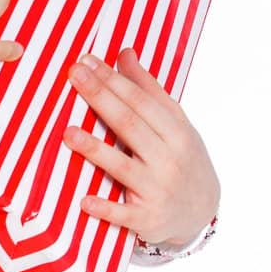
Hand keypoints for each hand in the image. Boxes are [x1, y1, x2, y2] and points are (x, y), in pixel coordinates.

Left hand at [65, 48, 219, 249]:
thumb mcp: (175, 124)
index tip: (86, 60)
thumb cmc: (181, 159)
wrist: (202, 214)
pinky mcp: (147, 219)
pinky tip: (84, 200)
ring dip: (95, 150)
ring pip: (123, 167)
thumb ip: (148, 89)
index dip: (113, 80)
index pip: (141, 101)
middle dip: (101, 98)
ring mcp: (158, 190)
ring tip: (68, 133)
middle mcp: (170, 160)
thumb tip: (125, 52)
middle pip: (130, 125)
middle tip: (73, 75)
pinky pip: (124, 214)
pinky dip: (105, 208)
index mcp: (177, 133)